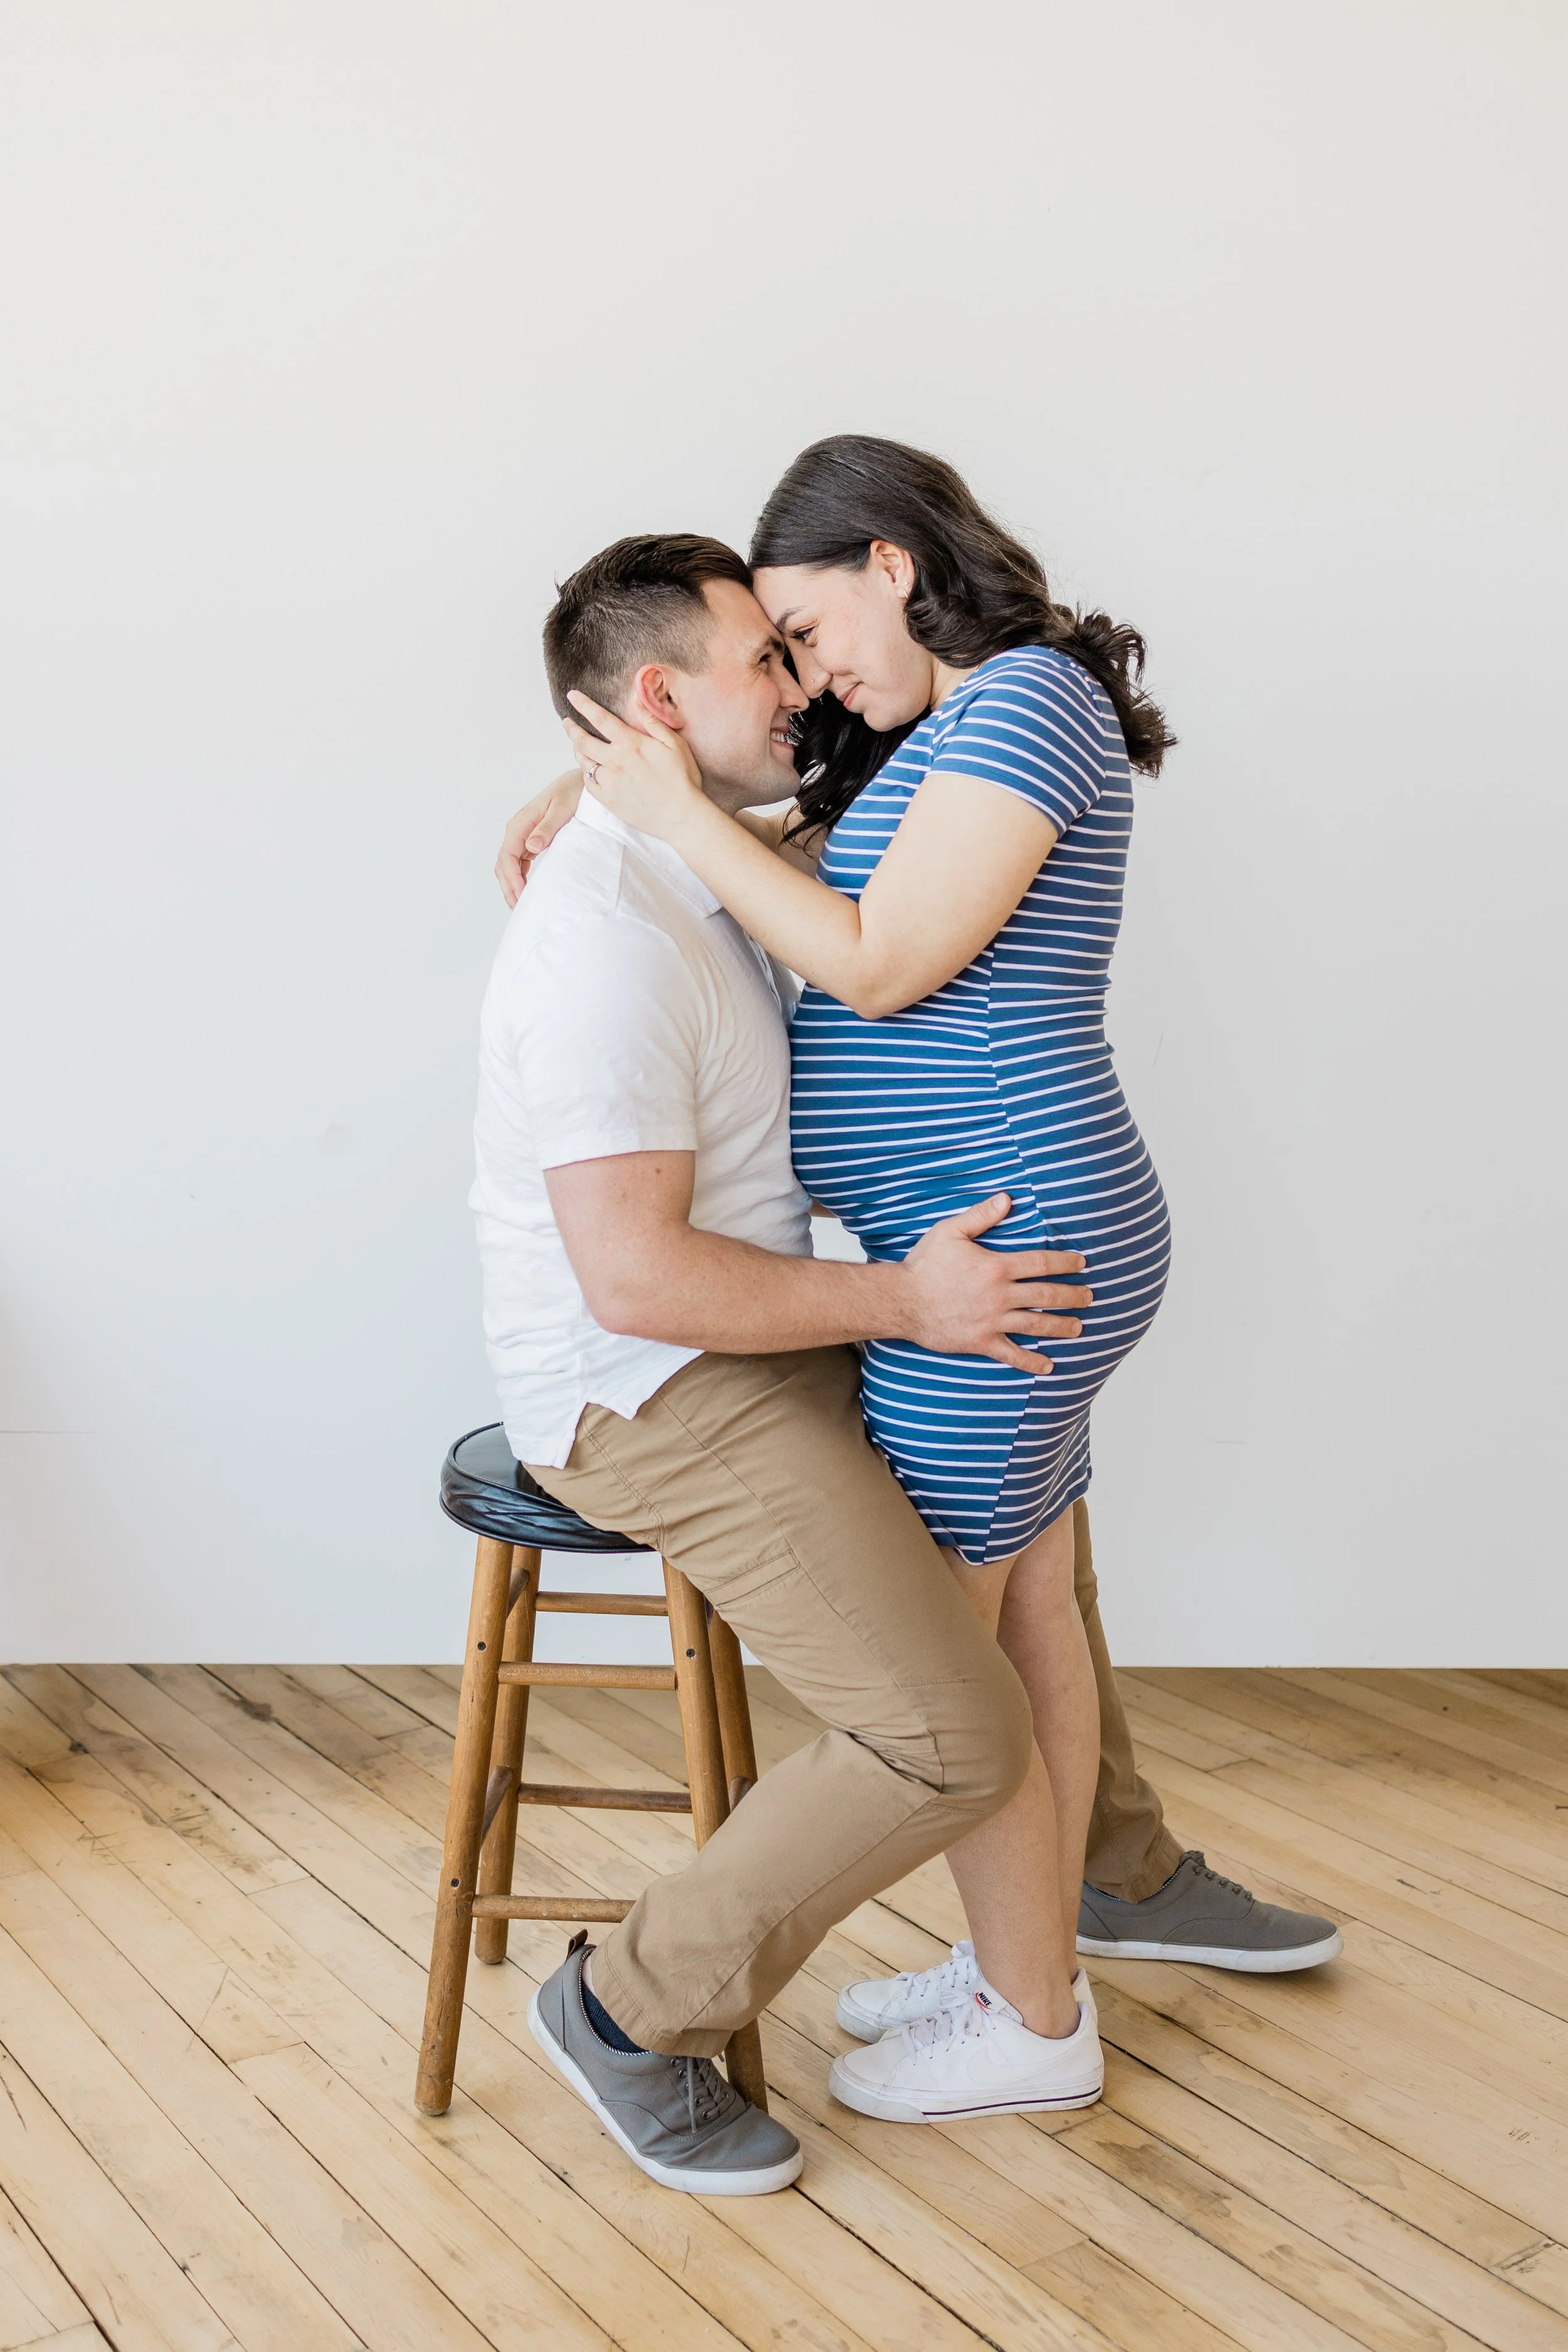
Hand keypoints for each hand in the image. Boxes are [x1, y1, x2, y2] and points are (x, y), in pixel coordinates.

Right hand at [494, 768, 583, 907]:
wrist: (580, 783)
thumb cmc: (573, 793)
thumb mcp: (562, 809)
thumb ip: (546, 828)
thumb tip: (531, 847)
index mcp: (521, 823)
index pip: (507, 855)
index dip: (512, 877)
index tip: (522, 894)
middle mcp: (517, 830)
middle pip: (503, 863)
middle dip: (508, 886)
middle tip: (517, 908)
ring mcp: (523, 835)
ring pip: (508, 865)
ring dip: (511, 885)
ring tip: (519, 905)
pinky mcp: (530, 840)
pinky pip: (518, 862)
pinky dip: (518, 878)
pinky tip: (524, 891)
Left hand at [564, 691, 705, 842]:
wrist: (681, 816)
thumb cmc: (682, 779)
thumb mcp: (675, 744)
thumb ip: (653, 722)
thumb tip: (637, 701)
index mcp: (630, 744)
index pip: (599, 718)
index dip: (583, 705)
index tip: (572, 696)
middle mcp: (615, 761)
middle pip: (583, 740)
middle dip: (571, 729)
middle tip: (566, 722)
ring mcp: (609, 782)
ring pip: (583, 761)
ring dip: (577, 750)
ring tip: (576, 744)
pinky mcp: (609, 800)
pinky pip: (588, 783)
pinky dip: (585, 773)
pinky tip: (588, 769)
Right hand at [899, 1195, 1090, 1373]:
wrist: (901, 1301)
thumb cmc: (924, 1264)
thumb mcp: (950, 1231)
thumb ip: (981, 1215)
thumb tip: (1007, 1198)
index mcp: (996, 1266)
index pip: (1041, 1262)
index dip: (1065, 1262)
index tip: (1081, 1263)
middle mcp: (999, 1295)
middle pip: (1046, 1295)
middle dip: (1072, 1295)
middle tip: (1089, 1297)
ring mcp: (992, 1321)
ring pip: (1036, 1325)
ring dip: (1061, 1326)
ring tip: (1078, 1327)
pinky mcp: (980, 1342)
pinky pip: (1011, 1355)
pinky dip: (1031, 1361)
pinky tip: (1049, 1366)